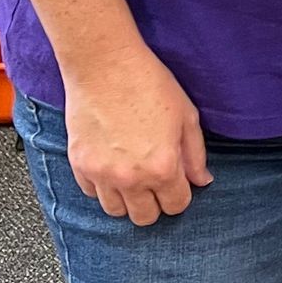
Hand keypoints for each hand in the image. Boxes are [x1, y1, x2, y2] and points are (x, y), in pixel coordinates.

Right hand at [64, 46, 210, 224]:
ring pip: (116, 211)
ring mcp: (101, 174)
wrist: (105, 64)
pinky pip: (91, 193)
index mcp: (163, 167)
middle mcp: (131, 178)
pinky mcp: (79, 164)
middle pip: (145, 218)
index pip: (176, 206)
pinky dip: (102, 186)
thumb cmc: (149, 83)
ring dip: (127, 199)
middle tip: (155, 182)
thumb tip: (201, 181)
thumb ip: (195, 154)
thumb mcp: (186, 116)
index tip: (177, 183)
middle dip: (154, 203)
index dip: (180, 195)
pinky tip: (110, 164)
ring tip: (132, 175)